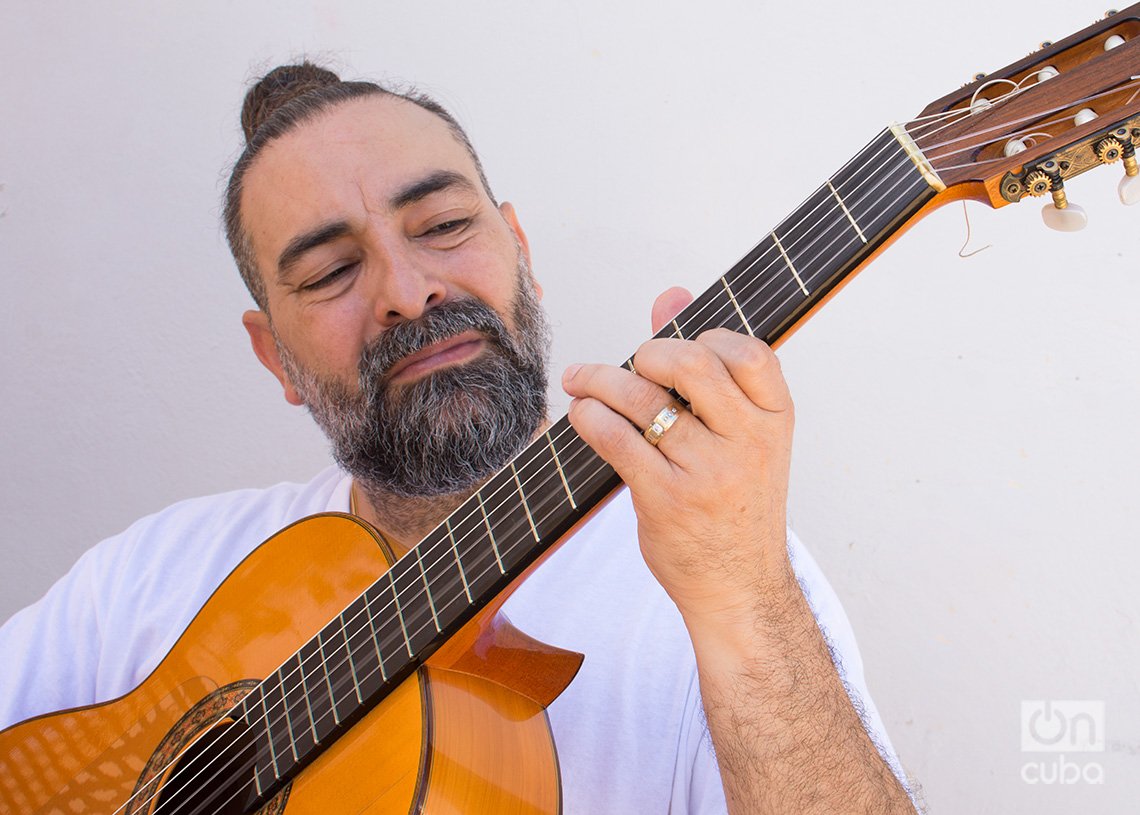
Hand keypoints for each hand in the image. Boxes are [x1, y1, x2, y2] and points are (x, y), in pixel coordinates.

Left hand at [561, 286, 795, 625]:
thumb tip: (671, 293)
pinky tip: (582, 414)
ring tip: (579, 380)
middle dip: (646, 354)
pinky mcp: (667, 500)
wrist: (740, 588)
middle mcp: (749, 442)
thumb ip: (707, 365)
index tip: (675, 352)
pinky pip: (618, 440)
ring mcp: (709, 472)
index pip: (749, 352)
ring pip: (642, 400)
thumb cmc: (736, 504)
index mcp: (775, 419)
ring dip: (598, 381)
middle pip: (690, 364)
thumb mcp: (742, 437)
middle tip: (628, 364)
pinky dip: (590, 417)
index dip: (706, 338)